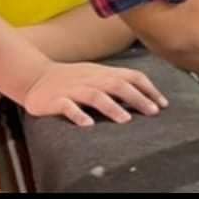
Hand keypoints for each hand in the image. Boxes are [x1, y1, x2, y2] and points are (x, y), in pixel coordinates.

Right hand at [22, 62, 168, 126]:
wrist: (35, 76)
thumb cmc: (72, 79)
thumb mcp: (96, 75)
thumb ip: (117, 82)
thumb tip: (146, 96)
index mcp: (103, 72)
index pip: (131, 75)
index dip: (149, 88)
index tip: (163, 104)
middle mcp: (90, 78)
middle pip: (117, 84)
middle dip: (137, 98)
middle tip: (153, 112)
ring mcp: (73, 89)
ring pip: (95, 95)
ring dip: (111, 107)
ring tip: (125, 119)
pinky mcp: (55, 100)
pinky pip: (67, 106)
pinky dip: (78, 115)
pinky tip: (88, 125)